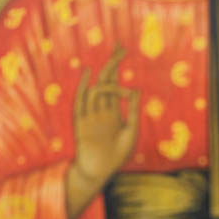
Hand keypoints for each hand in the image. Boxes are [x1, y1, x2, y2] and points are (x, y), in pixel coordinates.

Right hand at [67, 46, 139, 218]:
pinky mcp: (81, 122)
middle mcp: (101, 109)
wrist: (100, 171)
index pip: (115, 85)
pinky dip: (84, 87)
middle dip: (113, 64)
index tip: (123, 53)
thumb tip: (137, 89)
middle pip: (106, 81)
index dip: (118, 69)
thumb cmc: (116, 156)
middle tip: (121, 48)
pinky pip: (81, 101)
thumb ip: (133, 112)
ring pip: (97, 89)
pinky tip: (90, 74)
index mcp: (113, 112)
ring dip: (106, 75)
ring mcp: (91, 114)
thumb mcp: (131, 132)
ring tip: (115, 61)